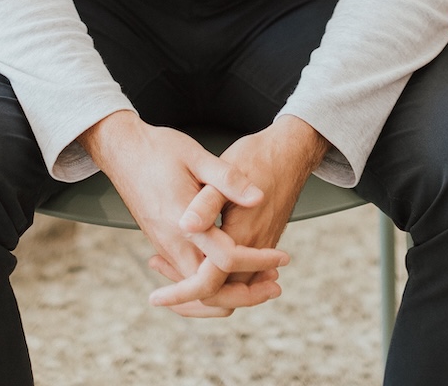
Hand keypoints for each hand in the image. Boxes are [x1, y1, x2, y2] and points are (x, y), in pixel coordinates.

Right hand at [80, 111, 289, 317]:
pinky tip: (231, 272)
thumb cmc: (158, 149)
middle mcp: (172, 242)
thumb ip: (228, 179)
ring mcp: (165, 247)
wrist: (122, 150)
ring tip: (259, 283)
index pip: (226, 259)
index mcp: (183, 222)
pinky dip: (211, 286)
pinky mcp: (163, 244)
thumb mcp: (196, 155)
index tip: (281, 256)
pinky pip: (188, 279)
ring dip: (228, 294)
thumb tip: (258, 197)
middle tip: (274, 285)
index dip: (258, 261)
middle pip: (210, 291)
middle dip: (245, 294)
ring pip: (197, 291)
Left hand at [154, 116, 328, 310]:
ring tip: (169, 269)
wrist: (291, 151)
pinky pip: (239, 272)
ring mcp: (261, 246)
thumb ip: (206, 202)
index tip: (155, 297)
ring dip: (202, 286)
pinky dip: (216, 273)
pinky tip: (196, 254)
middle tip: (161, 284)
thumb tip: (185, 225)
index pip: (208, 284)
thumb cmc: (257, 156)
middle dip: (189, 298)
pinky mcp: (263, 240)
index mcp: (241, 235)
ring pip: (230, 286)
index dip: (180, 294)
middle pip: (220, 295)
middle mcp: (254, 248)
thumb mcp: (225, 170)